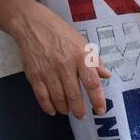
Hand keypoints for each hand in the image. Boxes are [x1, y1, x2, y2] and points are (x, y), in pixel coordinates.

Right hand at [18, 1, 111, 118]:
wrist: (32, 24)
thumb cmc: (60, 32)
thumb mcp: (81, 42)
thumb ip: (94, 60)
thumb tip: (107, 75)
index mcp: (80, 57)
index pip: (92, 83)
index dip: (97, 100)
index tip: (100, 110)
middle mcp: (65, 66)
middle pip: (75, 95)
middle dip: (79, 110)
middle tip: (81, 115)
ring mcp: (49, 72)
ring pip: (59, 99)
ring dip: (65, 109)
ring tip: (68, 111)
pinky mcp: (34, 75)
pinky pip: (42, 97)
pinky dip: (48, 107)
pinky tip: (53, 110)